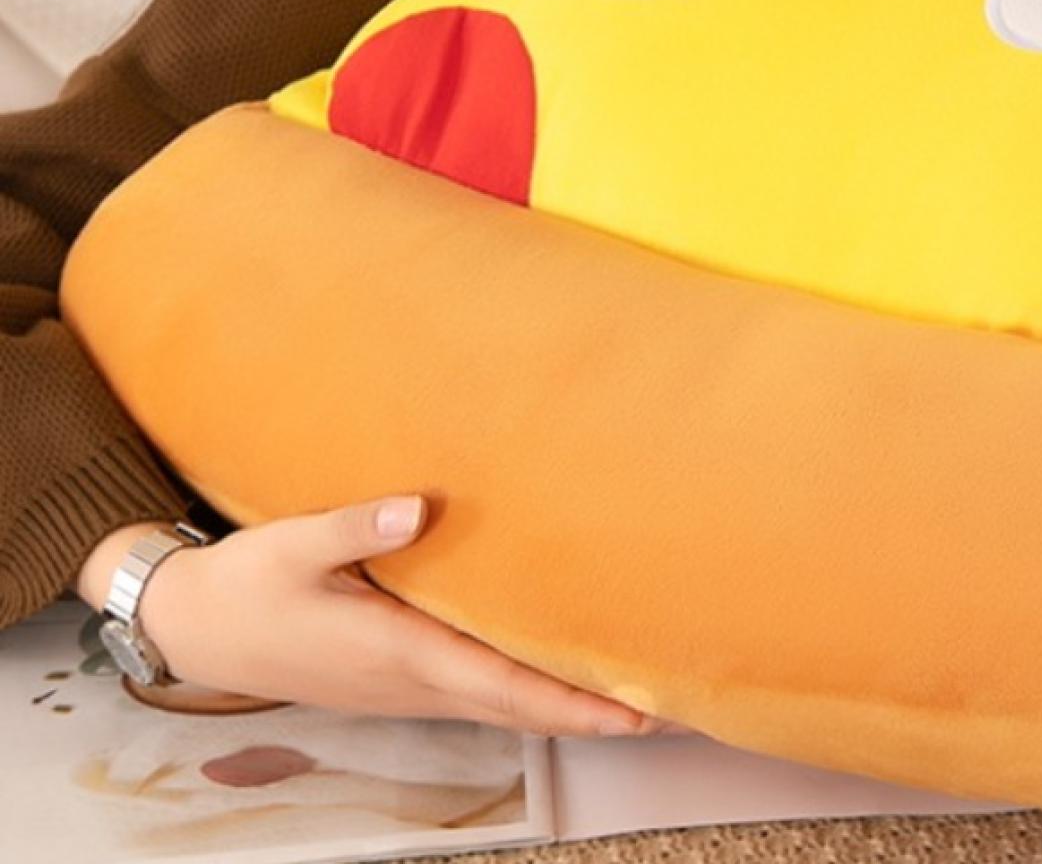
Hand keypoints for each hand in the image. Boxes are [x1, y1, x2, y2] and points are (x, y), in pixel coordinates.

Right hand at [120, 493, 681, 736]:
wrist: (198, 629)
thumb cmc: (248, 584)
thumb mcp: (293, 544)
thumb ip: (355, 524)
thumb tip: (417, 507)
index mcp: (398, 652)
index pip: (503, 686)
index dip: (570, 702)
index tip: (631, 709)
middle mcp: (411, 681)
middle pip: (518, 706)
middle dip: (590, 713)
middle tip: (663, 707)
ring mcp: (404, 688)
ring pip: (500, 705)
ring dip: (562, 705)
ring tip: (628, 693)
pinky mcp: (396, 678)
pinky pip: (476, 693)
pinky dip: (524, 694)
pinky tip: (549, 674)